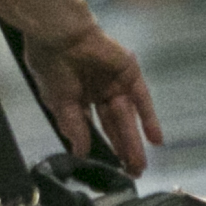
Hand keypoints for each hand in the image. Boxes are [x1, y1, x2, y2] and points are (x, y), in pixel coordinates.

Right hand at [25, 23, 163, 175]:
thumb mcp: (59, 102)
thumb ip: (74, 127)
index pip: (95, 128)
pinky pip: (142, 99)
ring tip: (139, 163)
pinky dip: (149, 119)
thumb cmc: (51, 64)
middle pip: (115, 126)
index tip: (111, 168)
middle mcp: (99, 92)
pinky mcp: (129, 73)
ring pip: (128, 117)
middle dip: (123, 149)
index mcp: (79, 98)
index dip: (103, 148)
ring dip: (135, 141)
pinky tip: (155, 139)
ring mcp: (115, 82)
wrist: (59, 34)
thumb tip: (80, 152)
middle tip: (132, 171)